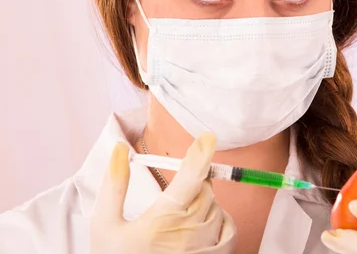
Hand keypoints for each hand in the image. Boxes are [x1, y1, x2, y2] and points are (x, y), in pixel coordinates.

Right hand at [91, 133, 235, 253]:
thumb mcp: (104, 225)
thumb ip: (114, 185)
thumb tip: (121, 149)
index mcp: (162, 218)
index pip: (191, 177)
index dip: (201, 153)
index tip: (208, 137)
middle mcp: (188, 232)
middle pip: (206, 189)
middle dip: (194, 182)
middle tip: (176, 192)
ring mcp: (203, 247)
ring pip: (217, 208)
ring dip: (205, 203)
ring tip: (181, 216)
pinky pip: (229, 231)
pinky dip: (221, 221)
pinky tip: (204, 225)